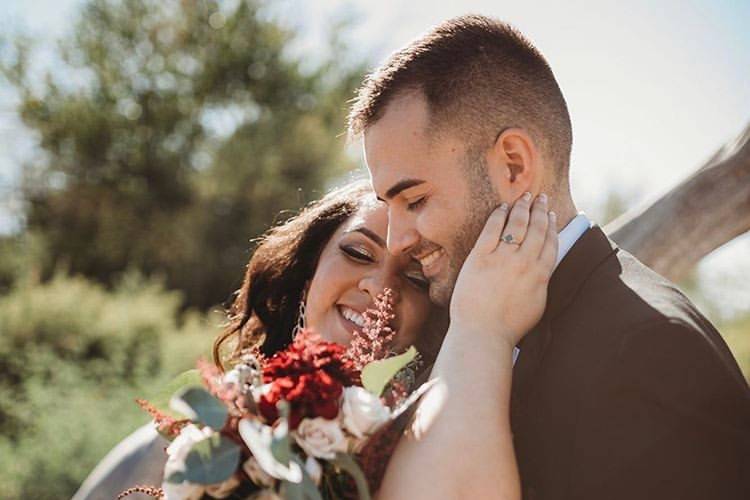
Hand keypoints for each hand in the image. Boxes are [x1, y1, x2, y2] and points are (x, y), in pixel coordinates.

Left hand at [449, 192, 557, 347]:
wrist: (482, 334)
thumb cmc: (508, 326)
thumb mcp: (536, 304)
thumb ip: (541, 282)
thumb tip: (543, 267)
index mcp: (541, 275)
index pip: (551, 242)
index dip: (552, 225)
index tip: (551, 214)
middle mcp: (525, 262)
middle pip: (537, 228)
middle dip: (540, 209)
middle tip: (541, 198)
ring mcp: (503, 258)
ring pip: (518, 224)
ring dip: (523, 207)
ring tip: (525, 197)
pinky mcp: (481, 256)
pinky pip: (493, 228)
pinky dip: (500, 214)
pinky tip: (502, 207)